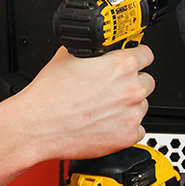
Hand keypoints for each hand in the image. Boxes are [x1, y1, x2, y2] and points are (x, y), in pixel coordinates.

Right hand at [7, 46, 154, 161]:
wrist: (38, 125)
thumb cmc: (50, 94)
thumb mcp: (69, 55)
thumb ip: (93, 50)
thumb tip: (99, 48)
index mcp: (122, 65)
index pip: (146, 54)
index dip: (136, 57)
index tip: (132, 62)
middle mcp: (132, 89)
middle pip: (147, 81)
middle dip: (132, 83)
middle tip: (112, 89)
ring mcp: (131, 115)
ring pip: (142, 106)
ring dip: (128, 106)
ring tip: (103, 108)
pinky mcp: (127, 137)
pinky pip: (137, 129)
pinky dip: (124, 127)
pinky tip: (105, 123)